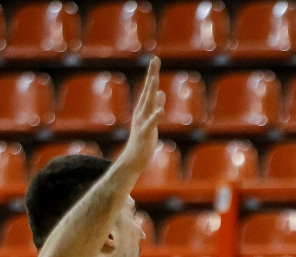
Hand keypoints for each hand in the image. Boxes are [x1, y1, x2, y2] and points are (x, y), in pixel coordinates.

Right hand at [116, 57, 165, 172]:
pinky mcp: (145, 132)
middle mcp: (141, 111)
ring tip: (154, 78)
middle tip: (155, 59)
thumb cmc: (144, 140)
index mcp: (144, 108)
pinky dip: (156, 115)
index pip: (149, 87)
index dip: (152, 73)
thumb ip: (156, 105)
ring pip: (147, 103)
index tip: (155, 59)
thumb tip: (161, 92)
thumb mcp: (152, 119)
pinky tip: (160, 109)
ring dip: (150, 90)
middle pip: (148, 90)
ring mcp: (142, 121)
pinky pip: (151, 123)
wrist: (134, 158)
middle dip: (152, 74)